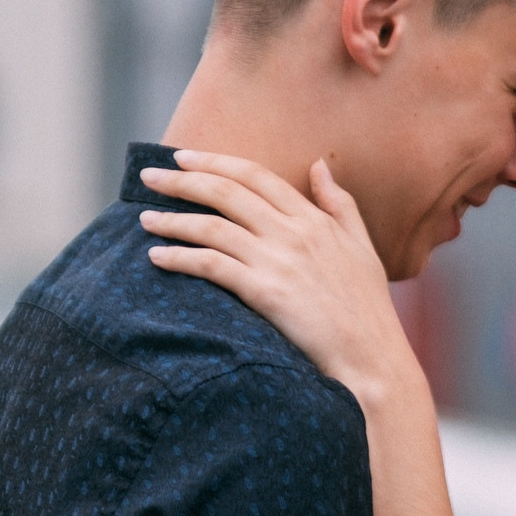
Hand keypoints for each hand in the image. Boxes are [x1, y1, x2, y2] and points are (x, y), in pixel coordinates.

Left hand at [138, 152, 422, 405]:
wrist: (371, 357)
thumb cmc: (367, 308)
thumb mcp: (361, 245)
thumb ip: (339, 203)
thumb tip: (318, 164)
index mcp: (314, 218)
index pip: (255, 175)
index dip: (215, 162)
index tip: (183, 157)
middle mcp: (294, 232)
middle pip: (226, 192)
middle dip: (182, 180)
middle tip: (149, 177)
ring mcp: (279, 261)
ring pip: (213, 226)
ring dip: (173, 219)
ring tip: (144, 218)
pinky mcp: (265, 292)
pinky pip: (212, 266)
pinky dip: (180, 258)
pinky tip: (157, 257)